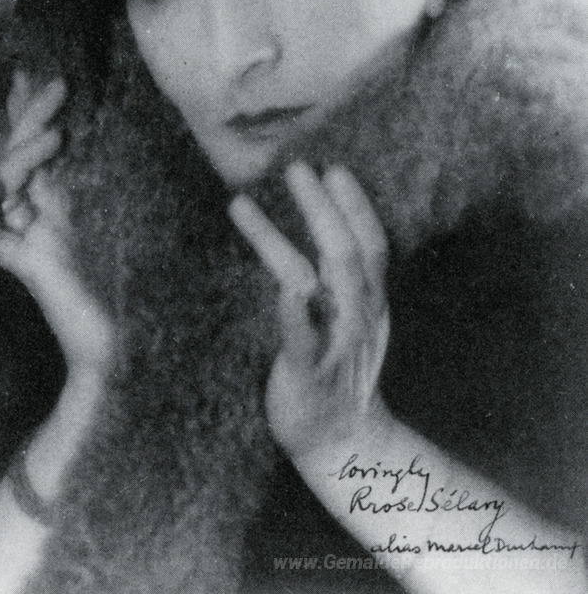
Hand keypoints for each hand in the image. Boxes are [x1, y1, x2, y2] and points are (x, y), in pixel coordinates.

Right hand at [0, 78, 114, 378]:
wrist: (130, 342)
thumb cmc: (142, 282)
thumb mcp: (139, 213)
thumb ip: (129, 176)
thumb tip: (138, 127)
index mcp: (67, 199)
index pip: (42, 144)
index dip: (33, 109)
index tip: (36, 69)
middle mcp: (43, 213)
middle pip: (21, 153)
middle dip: (33, 116)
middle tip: (59, 84)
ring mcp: (32, 237)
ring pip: (5, 183)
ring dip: (24, 154)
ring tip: (57, 136)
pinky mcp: (28, 267)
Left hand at [229, 163, 391, 462]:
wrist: (344, 442)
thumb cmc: (339, 368)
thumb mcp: (352, 318)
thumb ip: (338, 276)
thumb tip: (319, 226)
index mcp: (369, 301)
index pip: (371, 244)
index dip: (356, 205)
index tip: (335, 168)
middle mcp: (358, 317)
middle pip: (345, 252)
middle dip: (322, 207)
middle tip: (298, 167)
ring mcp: (335, 344)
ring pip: (314, 282)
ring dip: (277, 240)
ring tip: (239, 205)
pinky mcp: (308, 373)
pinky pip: (302, 338)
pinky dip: (294, 311)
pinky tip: (283, 288)